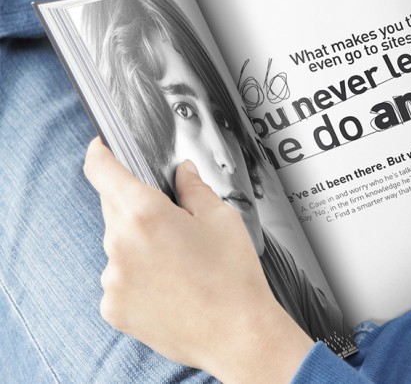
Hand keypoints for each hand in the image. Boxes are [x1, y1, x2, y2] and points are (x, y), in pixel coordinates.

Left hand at [83, 138, 312, 383]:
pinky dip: (138, 276)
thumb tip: (182, 173)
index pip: (102, 170)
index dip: (100, 153)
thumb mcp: (223, 218)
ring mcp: (112, 279)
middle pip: (114, 207)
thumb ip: (194, 189)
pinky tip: (171, 285)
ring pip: (118, 245)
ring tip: (181, 263)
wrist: (237, 334)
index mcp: (145, 213)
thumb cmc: (234, 278)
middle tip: (175, 221)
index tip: (102, 148)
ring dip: (139, 244)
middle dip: (139, 206)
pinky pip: (119, 278)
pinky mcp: (113, 307)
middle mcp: (120, 244)